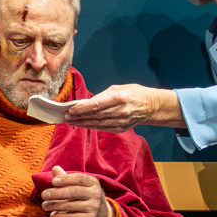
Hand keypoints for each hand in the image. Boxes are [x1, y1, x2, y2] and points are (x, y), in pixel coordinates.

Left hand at [39, 164, 114, 216]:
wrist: (102, 216)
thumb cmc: (86, 197)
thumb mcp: (80, 186)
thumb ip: (66, 178)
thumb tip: (54, 168)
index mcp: (93, 183)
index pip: (79, 178)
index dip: (65, 179)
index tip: (53, 182)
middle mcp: (95, 194)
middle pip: (73, 192)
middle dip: (56, 193)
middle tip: (44, 195)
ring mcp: (93, 207)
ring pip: (70, 205)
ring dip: (54, 205)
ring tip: (44, 206)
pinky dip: (59, 216)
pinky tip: (52, 215)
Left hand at [62, 84, 183, 131]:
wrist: (151, 106)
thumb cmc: (133, 93)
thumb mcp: (118, 88)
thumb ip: (102, 96)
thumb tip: (86, 102)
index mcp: (119, 98)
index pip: (96, 105)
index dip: (82, 108)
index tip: (71, 109)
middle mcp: (120, 111)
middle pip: (95, 115)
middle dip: (79, 116)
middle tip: (66, 116)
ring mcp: (121, 121)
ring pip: (97, 123)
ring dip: (82, 123)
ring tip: (71, 121)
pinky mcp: (121, 128)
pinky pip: (103, 128)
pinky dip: (91, 126)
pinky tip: (82, 125)